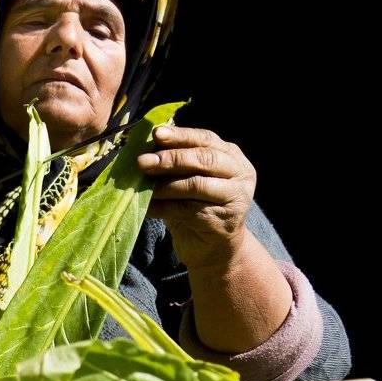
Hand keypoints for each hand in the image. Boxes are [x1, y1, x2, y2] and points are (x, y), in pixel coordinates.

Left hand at [138, 125, 255, 270]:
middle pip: (204, 159)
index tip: (156, 134)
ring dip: (165, 185)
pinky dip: (163, 207)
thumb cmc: (196, 205)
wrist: (212, 247)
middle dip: (171, 159)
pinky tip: (147, 207)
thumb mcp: (188, 177)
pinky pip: (187, 210)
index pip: (205, 139)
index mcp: (231, 155)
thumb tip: (146, 146)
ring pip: (196, 185)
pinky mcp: (223, 221)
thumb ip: (176, 161)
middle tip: (143, 162)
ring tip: (142, 187)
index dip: (180, 135)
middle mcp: (239, 173)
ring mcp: (235, 198)